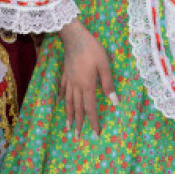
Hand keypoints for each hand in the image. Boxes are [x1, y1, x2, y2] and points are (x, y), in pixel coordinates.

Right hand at [58, 19, 116, 136]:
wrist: (74, 36)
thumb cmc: (92, 49)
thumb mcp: (104, 65)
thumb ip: (108, 84)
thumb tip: (115, 102)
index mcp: (87, 85)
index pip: (90, 107)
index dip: (93, 121)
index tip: (95, 133)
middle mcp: (76, 86)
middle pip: (77, 108)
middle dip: (79, 123)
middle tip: (77, 137)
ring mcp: (69, 80)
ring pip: (68, 101)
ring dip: (69, 114)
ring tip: (68, 126)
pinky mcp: (65, 73)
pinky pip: (63, 89)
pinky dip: (62, 98)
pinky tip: (60, 102)